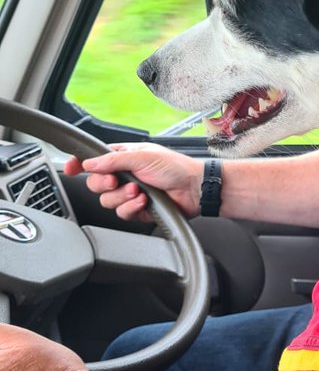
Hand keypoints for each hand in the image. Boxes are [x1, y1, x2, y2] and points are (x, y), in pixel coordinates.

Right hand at [62, 143, 202, 221]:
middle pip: (96, 184)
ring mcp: (130, 193)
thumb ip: (113, 160)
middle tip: (117, 181)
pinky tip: (144, 202)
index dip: (79, 164)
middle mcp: (124, 175)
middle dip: (105, 184)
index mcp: (124, 157)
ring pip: (107, 201)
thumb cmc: (176, 167)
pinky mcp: (137, 210)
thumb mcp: (143, 156)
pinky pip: (122, 213)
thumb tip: (89, 163)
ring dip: (122, 197)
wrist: (195, 189)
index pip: (94, 160)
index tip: (70, 169)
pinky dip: (132, 208)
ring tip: (139, 191)